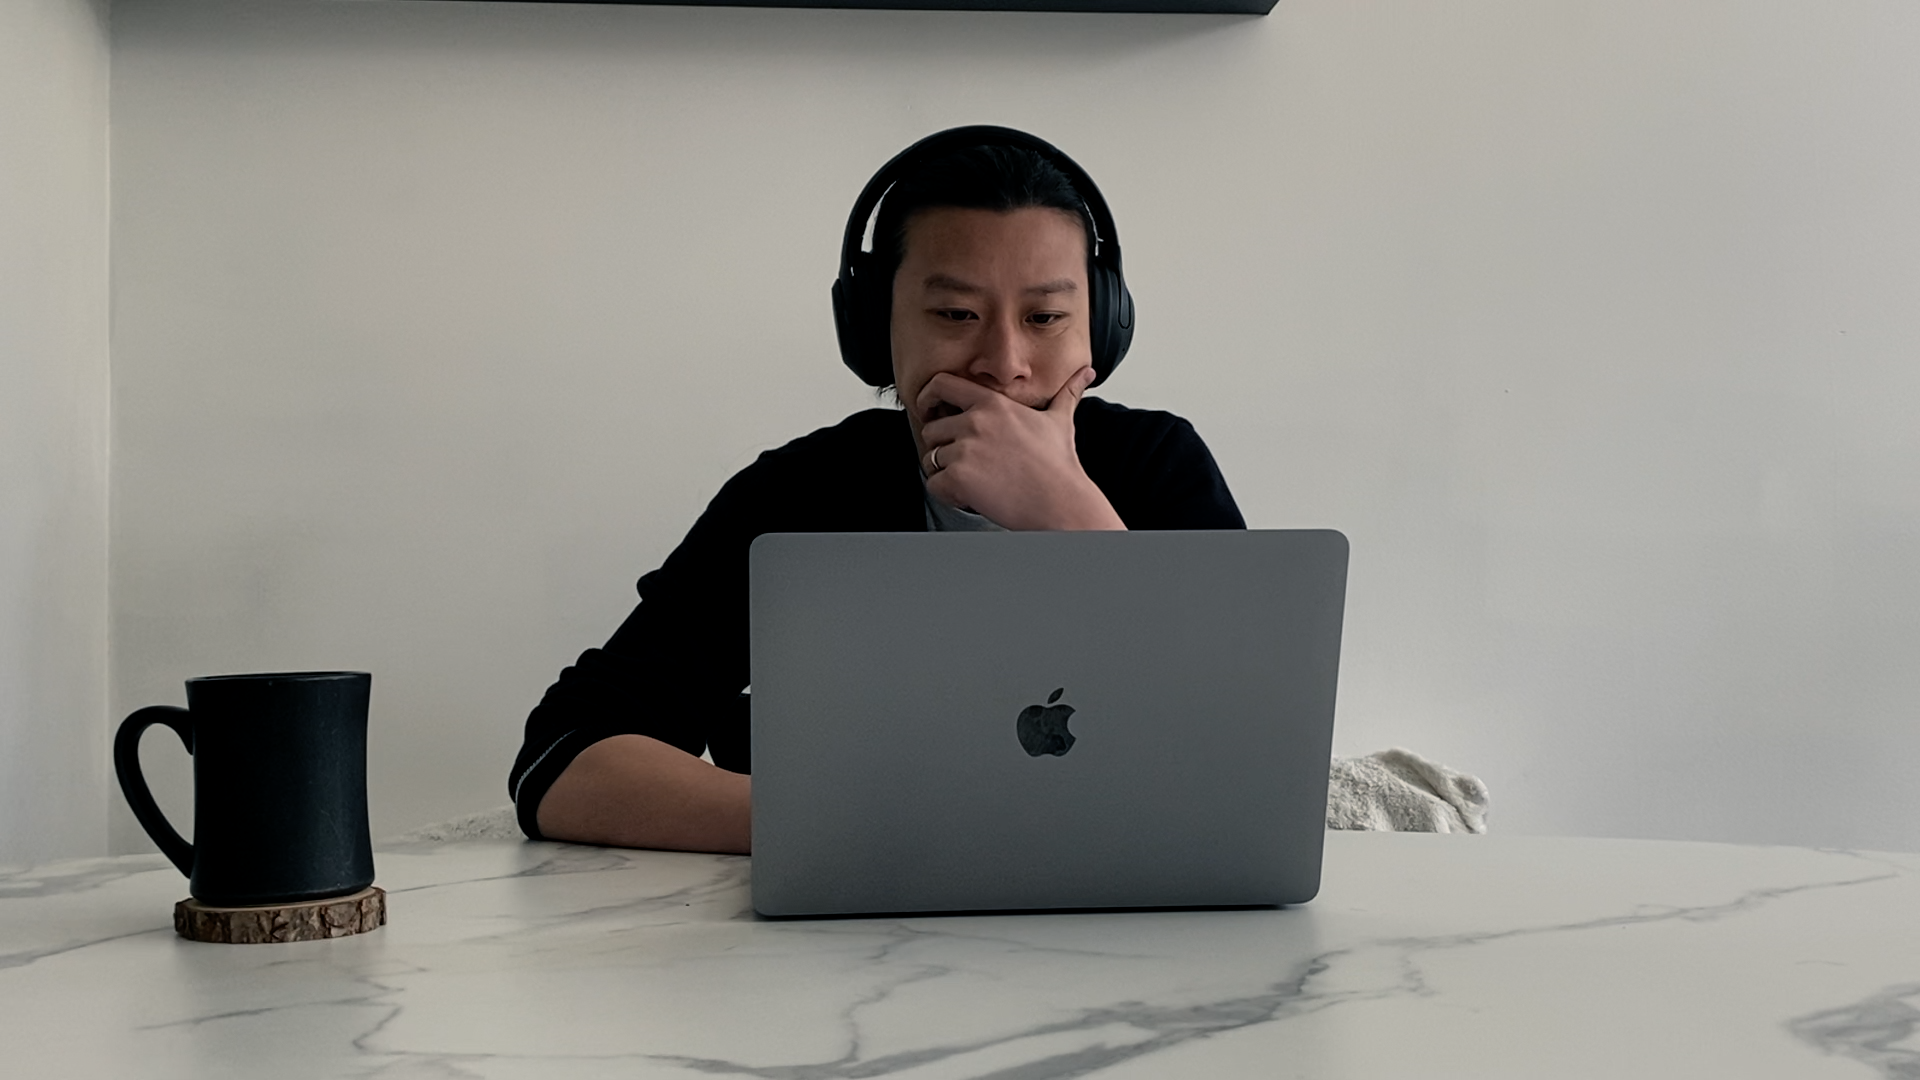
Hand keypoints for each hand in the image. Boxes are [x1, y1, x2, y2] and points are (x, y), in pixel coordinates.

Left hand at [916, 366, 1125, 530]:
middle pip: (931, 429)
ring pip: (930, 459)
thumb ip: (1067, 393)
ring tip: (974, 481)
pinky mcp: (959, 477)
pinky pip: (934, 484)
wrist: (1061, 503)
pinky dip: (947, 494)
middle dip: (943, 448)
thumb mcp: (1060, 421)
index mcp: (992, 404)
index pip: (941, 384)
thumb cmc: (1059, 466)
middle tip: (969, 463)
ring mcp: (965, 449)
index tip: (930, 409)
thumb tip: (1087, 372)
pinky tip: (972, 496)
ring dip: (946, 473)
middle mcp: (975, 422)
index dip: (929, 396)